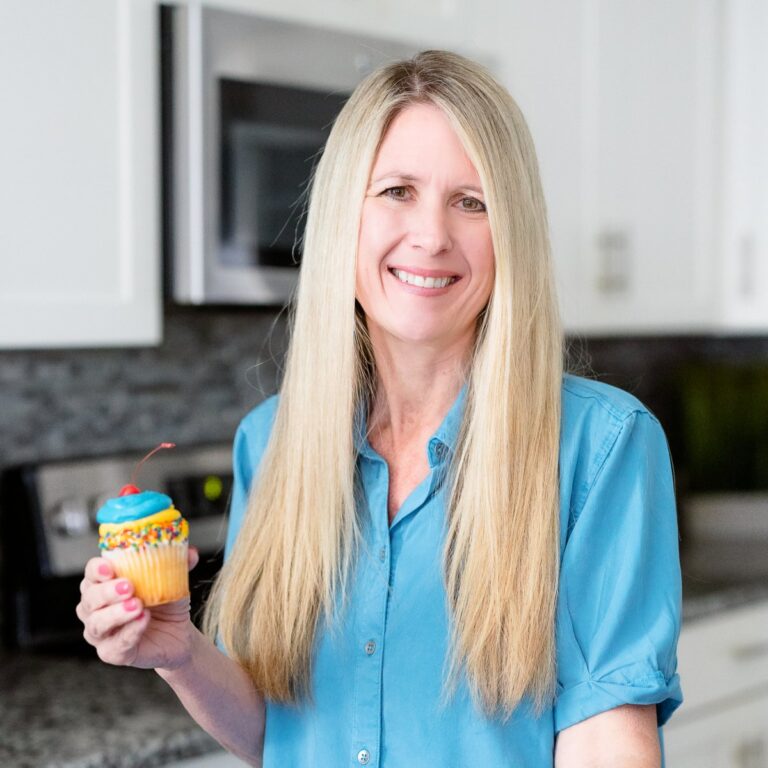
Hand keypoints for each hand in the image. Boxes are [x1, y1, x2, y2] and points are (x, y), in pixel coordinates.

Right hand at [76, 546, 199, 670]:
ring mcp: (101, 633)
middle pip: (90, 599)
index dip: (96, 569)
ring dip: (116, 613)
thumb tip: (190, 552)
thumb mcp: (174, 579)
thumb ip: (179, 563)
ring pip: (97, 624)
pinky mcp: (112, 653)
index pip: (92, 573)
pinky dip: (129, 632)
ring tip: (138, 605)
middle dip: (107, 592)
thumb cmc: (165, 601)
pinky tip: (143, 620)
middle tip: (129, 587)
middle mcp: (95, 609)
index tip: (110, 568)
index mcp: (105, 584)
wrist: (178, 632)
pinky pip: (114, 645)